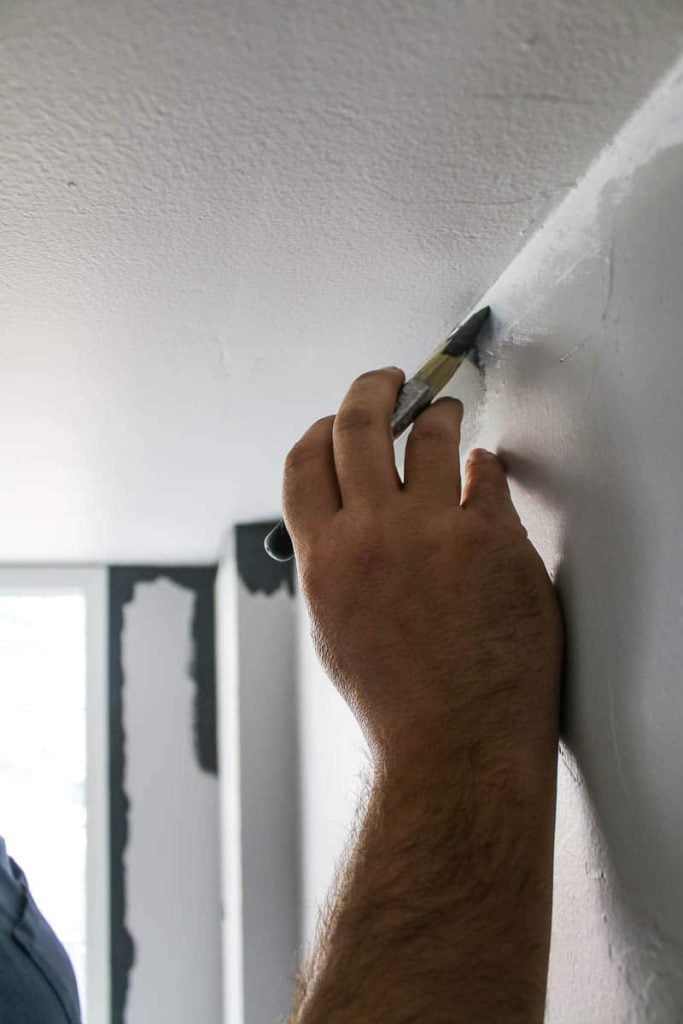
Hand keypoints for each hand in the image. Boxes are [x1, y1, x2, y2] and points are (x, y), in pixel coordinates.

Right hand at [282, 366, 562, 782]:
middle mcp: (372, 533)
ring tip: (445, 411)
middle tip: (389, 378)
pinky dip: (482, 464)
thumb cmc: (396, 697)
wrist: (457, 740)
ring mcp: (435, 532)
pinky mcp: (494, 538)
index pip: (305, 459)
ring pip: (430, 432)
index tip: (338, 419)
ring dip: (437, 412)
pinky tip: (482, 469)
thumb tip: (342, 516)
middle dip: (372, 386)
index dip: (321, 428)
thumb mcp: (333, 627)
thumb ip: (332, 562)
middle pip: (360, 424)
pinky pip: (485, 473)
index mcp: (323, 557)